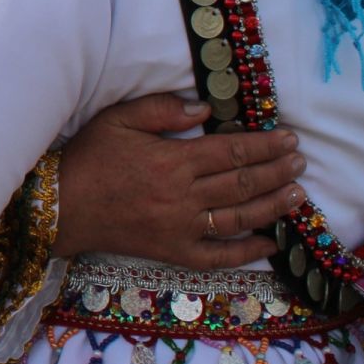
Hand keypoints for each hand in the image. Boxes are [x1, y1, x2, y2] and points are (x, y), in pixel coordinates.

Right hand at [55, 93, 304, 266]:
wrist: (62, 206)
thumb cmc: (88, 158)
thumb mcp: (116, 120)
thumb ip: (161, 110)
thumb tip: (205, 108)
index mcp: (172, 160)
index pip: (231, 151)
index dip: (265, 145)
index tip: (289, 139)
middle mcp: (184, 195)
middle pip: (242, 183)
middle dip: (276, 171)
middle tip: (301, 163)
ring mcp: (182, 228)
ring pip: (239, 217)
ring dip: (273, 206)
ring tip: (297, 194)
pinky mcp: (175, 251)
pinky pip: (219, 256)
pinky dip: (247, 251)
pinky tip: (269, 243)